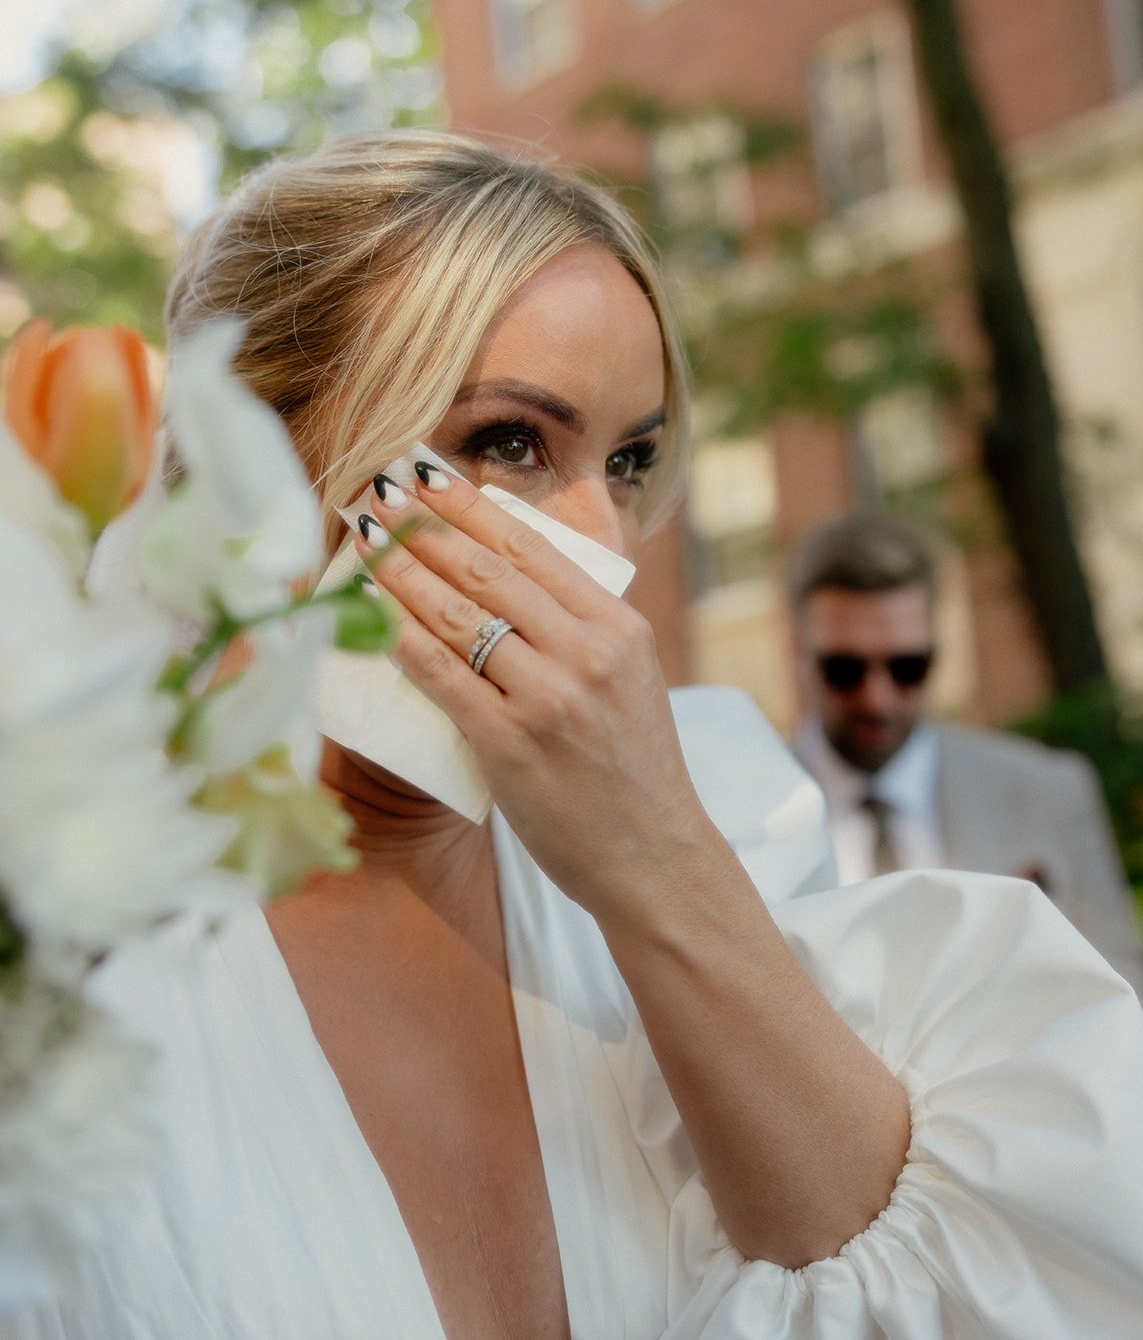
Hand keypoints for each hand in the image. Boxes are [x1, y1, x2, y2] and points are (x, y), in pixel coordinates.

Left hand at [355, 467, 706, 912]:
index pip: (533, 549)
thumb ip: (586, 623)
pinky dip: (401, 639)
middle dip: (425, 530)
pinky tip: (372, 617)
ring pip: (459, 616)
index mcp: (619, 627)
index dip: (471, 510)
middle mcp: (587, 651)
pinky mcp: (510, 742)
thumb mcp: (632, 677)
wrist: (655, 857)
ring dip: (401, 575)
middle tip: (380, 502)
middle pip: (489, 572)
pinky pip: (441, 675)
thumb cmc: (636, 772)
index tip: (429, 482)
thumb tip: (529, 563)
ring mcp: (549, 696)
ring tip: (365, 549)